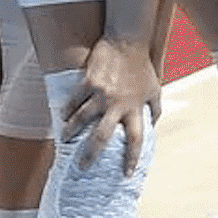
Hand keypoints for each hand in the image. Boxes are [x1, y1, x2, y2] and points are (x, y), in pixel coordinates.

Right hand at [63, 36, 158, 174]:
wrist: (127, 41)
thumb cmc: (142, 67)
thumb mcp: (154, 89)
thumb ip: (153, 109)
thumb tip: (152, 125)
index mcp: (135, 108)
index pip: (136, 139)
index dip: (131, 159)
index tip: (126, 175)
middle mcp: (117, 104)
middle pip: (101, 137)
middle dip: (90, 155)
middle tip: (81, 168)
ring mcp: (101, 94)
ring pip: (80, 120)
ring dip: (70, 133)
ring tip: (65, 141)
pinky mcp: (87, 82)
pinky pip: (72, 102)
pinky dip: (66, 111)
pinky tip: (63, 117)